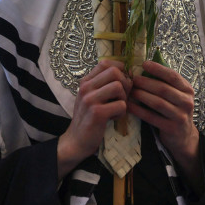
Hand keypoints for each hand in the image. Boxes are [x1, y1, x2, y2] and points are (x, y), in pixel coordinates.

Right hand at [57, 60, 130, 177]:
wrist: (76, 141)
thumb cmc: (89, 118)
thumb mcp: (92, 97)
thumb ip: (103, 85)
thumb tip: (128, 73)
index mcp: (86, 81)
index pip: (105, 63)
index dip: (120, 69)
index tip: (122, 82)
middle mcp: (86, 87)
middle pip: (115, 72)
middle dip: (125, 84)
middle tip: (122, 97)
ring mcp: (90, 99)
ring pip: (119, 87)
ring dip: (123, 99)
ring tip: (116, 108)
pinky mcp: (97, 113)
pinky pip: (121, 105)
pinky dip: (121, 113)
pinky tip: (113, 118)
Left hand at [129, 60, 199, 182]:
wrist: (183, 136)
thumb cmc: (175, 110)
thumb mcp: (176, 95)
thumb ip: (165, 83)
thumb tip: (144, 67)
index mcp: (187, 90)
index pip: (173, 76)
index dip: (158, 69)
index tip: (144, 64)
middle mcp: (187, 102)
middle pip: (163, 89)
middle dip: (146, 83)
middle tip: (132, 79)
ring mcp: (180, 116)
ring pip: (157, 103)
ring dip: (141, 95)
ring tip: (130, 91)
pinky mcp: (172, 128)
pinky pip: (152, 117)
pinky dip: (139, 111)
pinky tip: (129, 106)